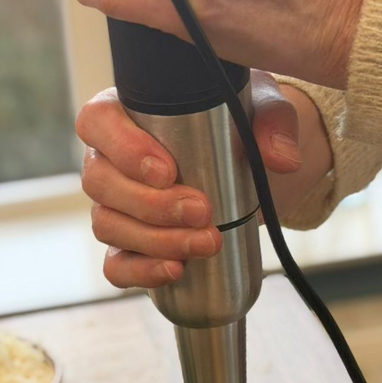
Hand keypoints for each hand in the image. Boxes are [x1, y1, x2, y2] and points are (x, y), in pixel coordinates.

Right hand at [78, 72, 310, 288]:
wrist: (253, 167)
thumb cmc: (242, 123)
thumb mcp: (264, 111)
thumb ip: (274, 123)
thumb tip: (282, 157)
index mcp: (127, 113)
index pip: (98, 122)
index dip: (123, 148)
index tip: (167, 171)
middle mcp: (109, 158)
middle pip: (100, 182)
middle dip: (151, 205)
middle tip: (203, 211)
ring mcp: (114, 205)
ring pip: (108, 225)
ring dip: (156, 240)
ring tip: (207, 243)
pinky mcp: (129, 243)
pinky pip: (116, 264)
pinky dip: (141, 271)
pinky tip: (175, 270)